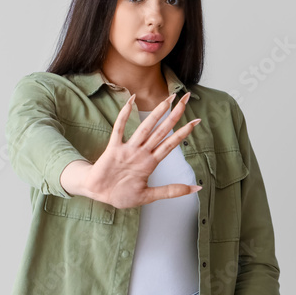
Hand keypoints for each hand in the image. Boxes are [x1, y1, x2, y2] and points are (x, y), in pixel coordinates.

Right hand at [76, 91, 201, 209]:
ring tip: (168, 100)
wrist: (98, 194)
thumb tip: (197, 189)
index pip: (170, 143)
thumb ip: (171, 191)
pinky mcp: (113, 149)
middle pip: (162, 131)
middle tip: (186, 98)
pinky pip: (119, 130)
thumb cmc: (121, 194)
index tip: (196, 121)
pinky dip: (124, 115)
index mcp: (150, 162)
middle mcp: (141, 153)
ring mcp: (128, 149)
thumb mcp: (149, 196)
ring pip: (145, 128)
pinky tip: (130, 102)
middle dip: (175, 115)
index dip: (183, 132)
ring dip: (156, 113)